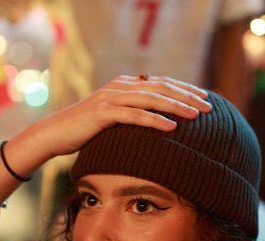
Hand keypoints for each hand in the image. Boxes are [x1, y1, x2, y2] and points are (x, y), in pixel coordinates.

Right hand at [28, 75, 211, 158]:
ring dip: (176, 107)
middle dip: (187, 97)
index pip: (161, 83)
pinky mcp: (103, 112)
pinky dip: (154, 120)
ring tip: (196, 116)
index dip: (184, 90)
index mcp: (125, 85)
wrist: (55, 133)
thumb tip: (155, 121)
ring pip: (151, 99)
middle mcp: (120, 86)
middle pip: (161, 88)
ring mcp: (111, 98)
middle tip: (208, 107)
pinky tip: (172, 128)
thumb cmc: (85, 130)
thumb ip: (132, 114)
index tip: (204, 98)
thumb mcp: (113, 119)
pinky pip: (134, 115)